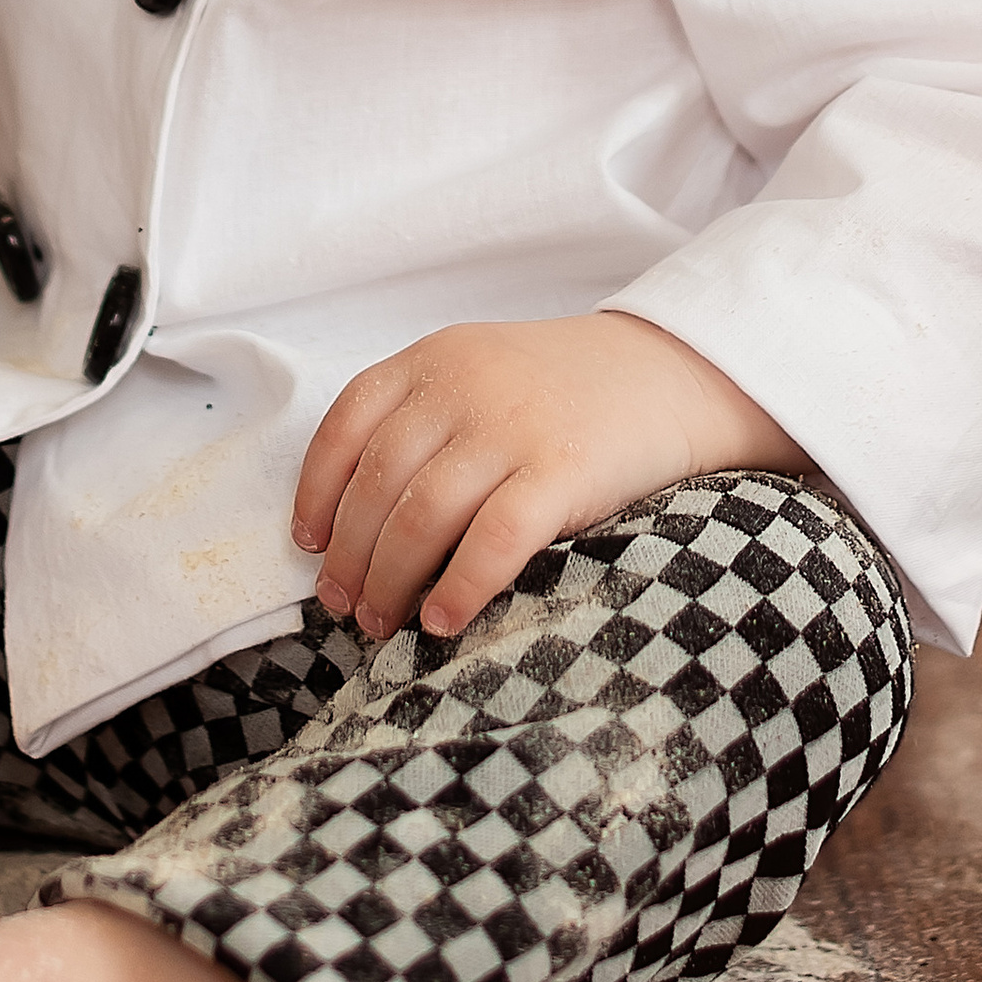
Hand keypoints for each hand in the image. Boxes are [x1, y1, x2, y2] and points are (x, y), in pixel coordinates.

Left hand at [291, 314, 803, 643]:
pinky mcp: (562, 472)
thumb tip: (354, 521)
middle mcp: (463, 386)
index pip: (346, 426)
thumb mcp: (482, 372)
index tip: (308, 544)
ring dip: (389, 581)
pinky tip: (442, 621)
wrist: (673, 372)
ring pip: (421, 517)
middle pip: (377, 484)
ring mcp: (512, 428)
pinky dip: (458, 588)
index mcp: (434, 358)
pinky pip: (492, 541)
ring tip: (381, 622)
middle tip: (341, 605)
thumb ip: (424, 418)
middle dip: (350, 555)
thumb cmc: (565, 391)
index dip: (316, 492)